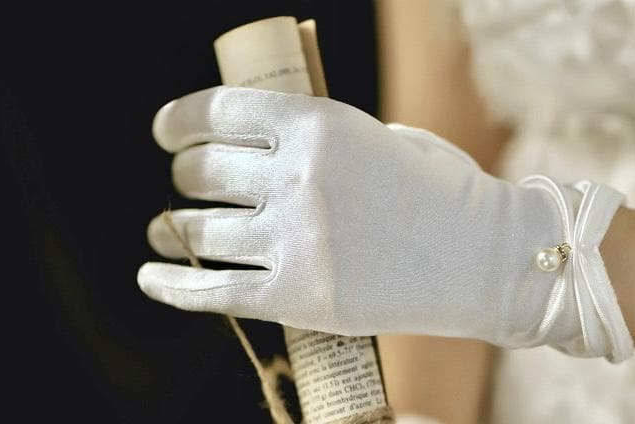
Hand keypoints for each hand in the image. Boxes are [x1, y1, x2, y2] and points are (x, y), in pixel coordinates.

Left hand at [138, 86, 632, 361]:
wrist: (483, 255)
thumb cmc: (437, 191)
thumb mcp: (376, 136)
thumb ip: (314, 136)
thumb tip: (258, 142)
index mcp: (316, 124)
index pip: (216, 111)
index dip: (179, 120)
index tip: (167, 132)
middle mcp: (297, 177)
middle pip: (201, 171)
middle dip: (184, 175)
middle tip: (186, 184)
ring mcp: (295, 239)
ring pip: (198, 230)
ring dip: (170, 228)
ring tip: (167, 231)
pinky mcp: (298, 296)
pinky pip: (211, 292)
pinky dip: (170, 286)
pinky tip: (151, 279)